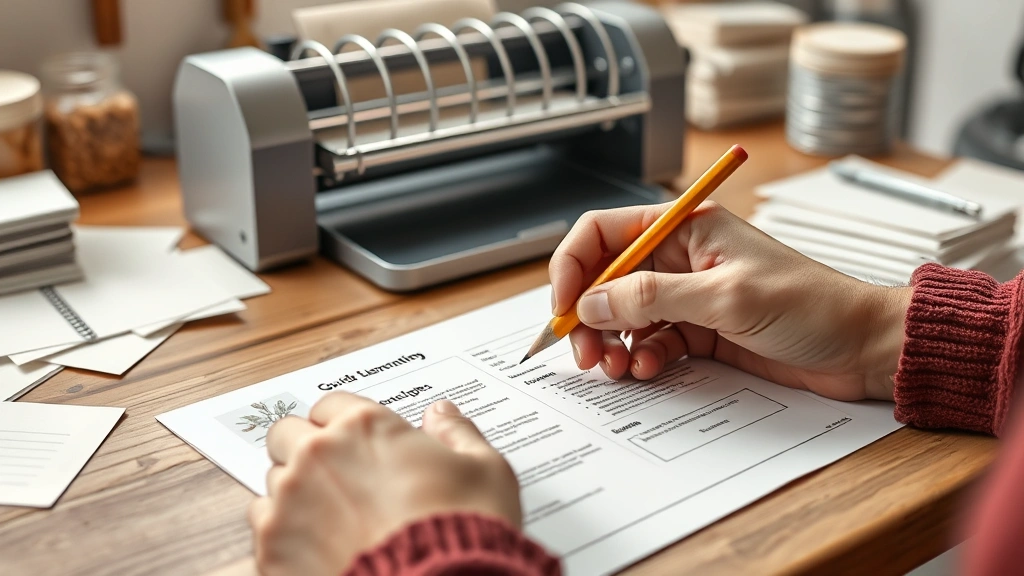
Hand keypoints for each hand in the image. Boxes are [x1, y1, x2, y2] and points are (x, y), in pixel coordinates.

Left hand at [248, 393, 519, 575]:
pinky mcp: (271, 550)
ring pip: (271, 484)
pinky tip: (315, 550)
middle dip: (305, 450)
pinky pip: (261, 530)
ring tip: (330, 523)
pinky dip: (283, 538)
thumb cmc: (465, 530)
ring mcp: (288, 503)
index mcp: (364, 427)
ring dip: (293, 496)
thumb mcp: (485, 470)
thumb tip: (442, 414)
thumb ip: (458, 433)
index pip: (331, 405)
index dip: (344, 424)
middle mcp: (318, 456)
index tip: (355, 444)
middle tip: (335, 478)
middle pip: (286, 434)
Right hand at [549, 201, 910, 401]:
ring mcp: (687, 296)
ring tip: (615, 368)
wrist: (860, 347)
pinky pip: (649, 342)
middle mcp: (679, 258)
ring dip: (611, 342)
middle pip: (605, 279)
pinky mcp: (698, 330)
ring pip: (623, 315)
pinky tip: (648, 370)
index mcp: (684, 228)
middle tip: (584, 352)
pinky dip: (641, 358)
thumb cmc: (811, 305)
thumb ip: (654, 297)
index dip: (572, 267)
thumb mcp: (727, 297)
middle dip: (587, 315)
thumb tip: (592, 302)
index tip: (562, 308)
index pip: (603, 233)